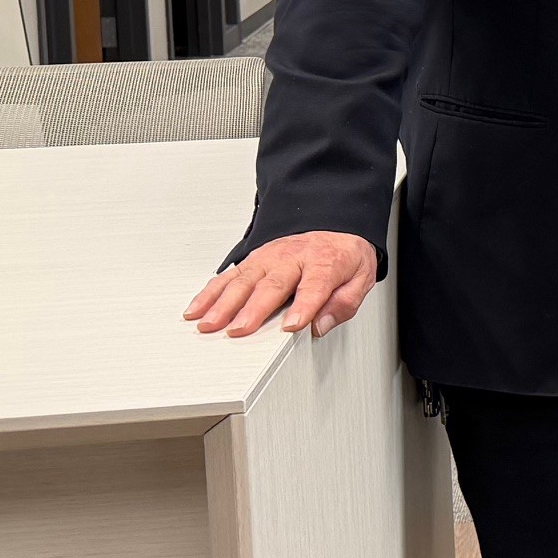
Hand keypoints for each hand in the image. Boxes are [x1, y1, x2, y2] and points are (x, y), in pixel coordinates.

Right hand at [187, 231, 377, 340]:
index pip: (314, 286)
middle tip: (238, 330)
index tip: (291, 327)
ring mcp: (269, 257)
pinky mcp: (252, 260)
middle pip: (272, 285)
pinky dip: (210, 293)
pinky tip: (197, 309)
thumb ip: (344, 303)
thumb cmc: (342, 257)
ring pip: (243, 280)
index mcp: (324, 262)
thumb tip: (321, 325)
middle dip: (252, 309)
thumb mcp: (360, 278)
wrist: (332, 227)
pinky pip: (228, 276)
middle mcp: (292, 258)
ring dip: (223, 303)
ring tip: (208, 323)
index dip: (303, 307)